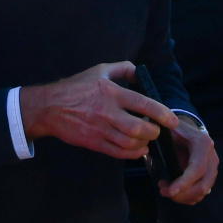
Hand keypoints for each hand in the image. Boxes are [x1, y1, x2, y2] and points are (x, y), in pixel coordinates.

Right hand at [20, 62, 174, 159]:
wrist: (50, 107)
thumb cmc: (76, 87)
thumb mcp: (99, 70)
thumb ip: (122, 68)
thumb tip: (140, 72)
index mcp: (111, 92)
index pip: (143, 104)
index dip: (162, 114)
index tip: (173, 121)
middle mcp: (107, 112)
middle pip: (139, 128)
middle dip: (154, 132)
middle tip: (157, 130)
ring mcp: (100, 129)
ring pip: (130, 143)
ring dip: (144, 143)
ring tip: (147, 139)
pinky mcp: (93, 143)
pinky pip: (118, 153)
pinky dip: (132, 154)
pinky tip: (138, 149)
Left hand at [161, 125, 216, 204]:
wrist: (185, 131)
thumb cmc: (174, 130)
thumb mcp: (167, 128)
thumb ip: (159, 137)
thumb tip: (147, 147)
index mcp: (202, 143)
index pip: (198, 168)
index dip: (185, 183)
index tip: (169, 192)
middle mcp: (212, 156)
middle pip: (203, 185)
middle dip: (182, 194)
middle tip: (162, 191)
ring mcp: (212, 168)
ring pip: (202, 192)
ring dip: (182, 196)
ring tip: (164, 187)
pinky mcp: (209, 177)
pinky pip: (200, 194)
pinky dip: (185, 197)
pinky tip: (172, 188)